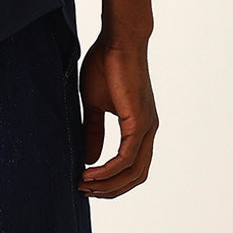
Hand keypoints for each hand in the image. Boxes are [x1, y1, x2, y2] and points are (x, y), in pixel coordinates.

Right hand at [76, 34, 157, 198]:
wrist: (117, 39)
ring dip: (108, 184)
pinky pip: (126, 157)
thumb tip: (89, 159)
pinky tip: (90, 172)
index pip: (131, 166)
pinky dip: (108, 170)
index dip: (110, 180)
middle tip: (84, 192)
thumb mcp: (94, 103)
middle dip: (110, 190)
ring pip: (132, 172)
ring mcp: (146, 127)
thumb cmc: (106, 63)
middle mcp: (148, 130)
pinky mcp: (139, 122)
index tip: (86, 184)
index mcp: (140, 126)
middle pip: (135, 176)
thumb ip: (94, 130)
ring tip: (83, 186)